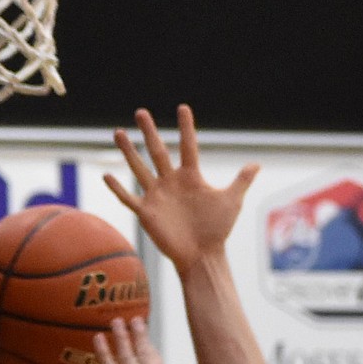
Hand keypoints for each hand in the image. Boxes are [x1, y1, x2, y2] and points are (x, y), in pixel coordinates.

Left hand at [93, 316, 187, 363]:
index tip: (144, 338)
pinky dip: (104, 353)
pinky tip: (98, 340)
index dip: (149, 348)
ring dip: (122, 337)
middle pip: (146, 353)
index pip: (156, 363)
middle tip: (133, 320)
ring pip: (130, 356)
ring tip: (116, 322)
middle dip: (139, 335)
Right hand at [104, 104, 258, 275]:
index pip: (188, 146)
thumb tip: (256, 164)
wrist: (202, 255)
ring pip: (139, 168)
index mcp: (190, 176)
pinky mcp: (146, 213)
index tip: (183, 108)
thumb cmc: (217, 230)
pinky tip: (106, 175)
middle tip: (141, 112)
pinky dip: (117, 189)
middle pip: (158, 151)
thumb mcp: (231, 201)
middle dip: (149, 132)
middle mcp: (171, 182)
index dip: (186, 128)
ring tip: (118, 132)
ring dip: (128, 151)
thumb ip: (241, 181)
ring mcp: (157, 196)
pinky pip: (128, 199)